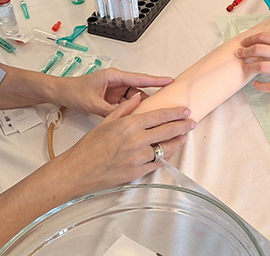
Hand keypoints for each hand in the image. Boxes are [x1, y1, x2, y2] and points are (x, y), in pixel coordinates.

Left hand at [55, 67, 172, 116]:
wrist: (61, 93)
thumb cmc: (74, 92)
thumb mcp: (92, 103)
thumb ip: (110, 111)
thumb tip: (125, 118)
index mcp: (114, 77)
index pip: (139, 78)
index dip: (156, 80)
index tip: (170, 81)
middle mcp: (117, 81)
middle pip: (139, 89)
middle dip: (150, 96)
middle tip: (163, 104)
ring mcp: (115, 90)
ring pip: (134, 98)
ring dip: (139, 105)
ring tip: (150, 115)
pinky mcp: (112, 97)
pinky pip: (126, 103)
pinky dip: (130, 110)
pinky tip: (135, 117)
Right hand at [57, 94, 194, 193]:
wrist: (78, 170)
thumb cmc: (89, 146)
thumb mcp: (106, 122)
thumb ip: (124, 108)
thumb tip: (137, 97)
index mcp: (130, 124)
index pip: (160, 116)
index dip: (175, 113)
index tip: (185, 111)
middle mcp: (137, 140)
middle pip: (168, 130)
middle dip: (183, 125)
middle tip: (191, 122)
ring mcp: (138, 157)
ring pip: (165, 148)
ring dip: (177, 142)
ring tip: (183, 137)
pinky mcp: (137, 172)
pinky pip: (156, 163)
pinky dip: (164, 156)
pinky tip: (168, 151)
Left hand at [236, 34, 269, 90]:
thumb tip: (262, 43)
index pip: (263, 37)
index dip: (250, 39)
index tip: (243, 42)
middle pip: (258, 50)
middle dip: (245, 52)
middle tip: (239, 54)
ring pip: (261, 67)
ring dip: (249, 67)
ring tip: (244, 67)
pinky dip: (260, 86)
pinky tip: (256, 84)